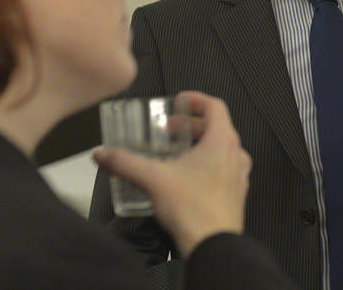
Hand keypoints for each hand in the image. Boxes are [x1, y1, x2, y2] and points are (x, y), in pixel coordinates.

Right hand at [94, 91, 250, 257]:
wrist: (212, 244)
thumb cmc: (194, 210)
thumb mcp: (152, 179)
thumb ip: (124, 163)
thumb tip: (104, 154)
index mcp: (222, 141)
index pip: (215, 106)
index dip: (197, 99)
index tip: (180, 100)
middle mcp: (236, 154)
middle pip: (217, 127)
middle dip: (192, 124)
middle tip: (171, 128)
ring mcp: (238, 175)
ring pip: (222, 149)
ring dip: (201, 144)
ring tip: (178, 152)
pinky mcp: (235, 194)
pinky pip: (224, 169)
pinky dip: (208, 164)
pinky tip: (188, 177)